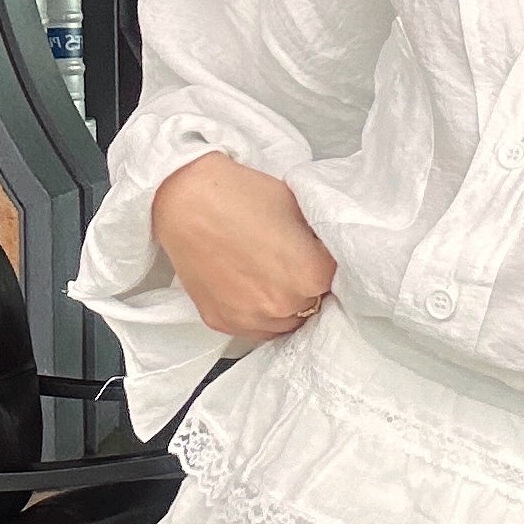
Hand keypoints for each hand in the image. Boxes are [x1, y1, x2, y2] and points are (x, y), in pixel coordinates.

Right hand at [151, 151, 335, 342]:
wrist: (186, 200)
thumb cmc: (241, 195)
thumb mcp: (299, 207)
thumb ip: (318, 239)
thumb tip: (325, 252)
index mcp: (311, 275)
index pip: (337, 280)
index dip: (326, 264)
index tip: (315, 254)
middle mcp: (284, 305)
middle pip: (311, 304)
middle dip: (306, 285)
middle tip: (289, 262)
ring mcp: (252, 318)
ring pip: (284, 322)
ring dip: (283, 304)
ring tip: (268, 276)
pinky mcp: (222, 322)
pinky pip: (252, 328)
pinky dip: (255, 313)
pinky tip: (248, 286)